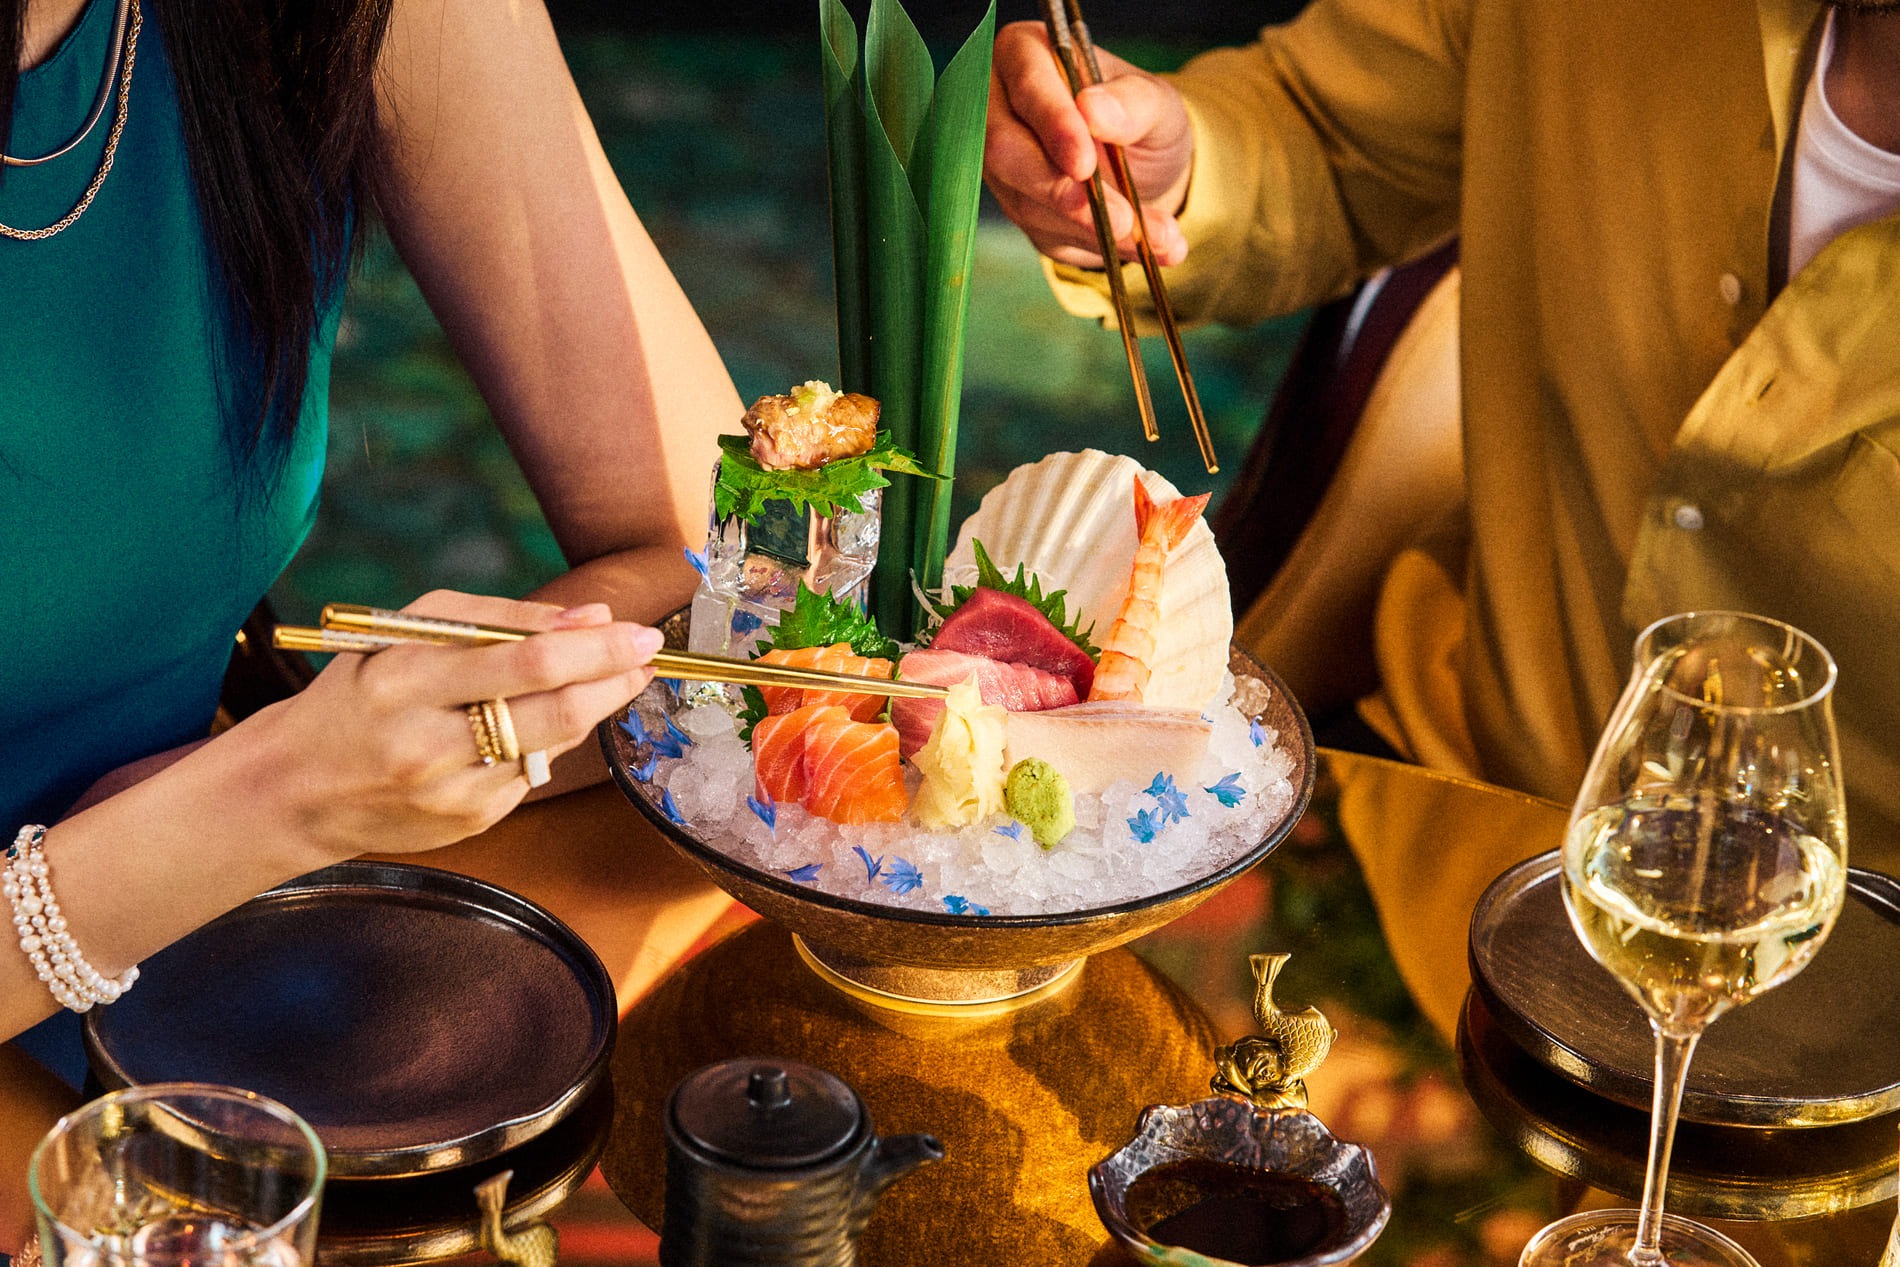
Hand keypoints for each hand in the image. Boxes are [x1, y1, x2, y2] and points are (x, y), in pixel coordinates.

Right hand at [246, 591, 660, 862]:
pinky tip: (542, 722)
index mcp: (405, 681)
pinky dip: (550, 742)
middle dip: (614, 678)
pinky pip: (532, 773)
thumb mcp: (406, 633)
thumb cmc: (359, 692)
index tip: (638, 631)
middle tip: (647, 654)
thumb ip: (499, 620)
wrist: (294, 788)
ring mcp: (451, 791)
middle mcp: (428, 742)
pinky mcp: (468, 821)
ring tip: (616, 679)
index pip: (525, 663)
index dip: (596, 648)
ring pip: (554, 745)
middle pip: (554, 710)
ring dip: (597, 707)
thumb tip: (590, 618)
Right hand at [985, 20, 1194, 268]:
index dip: (1053, 126)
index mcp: (1026, 55)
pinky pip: (1043, 232)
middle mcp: (998, 106)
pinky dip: (1094, 243)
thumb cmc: (1141, 116)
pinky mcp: (1014, 206)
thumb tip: (1094, 109)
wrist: (1143, 165)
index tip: (1085, 164)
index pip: (1028, 87)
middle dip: (1061, 191)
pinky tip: (1140, 246)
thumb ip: (1132, 103)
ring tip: (1156, 237)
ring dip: (1091, 226)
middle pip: (1004, 151)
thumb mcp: (1156, 102)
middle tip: (1119, 218)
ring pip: (1025, 202)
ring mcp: (1000, 162)